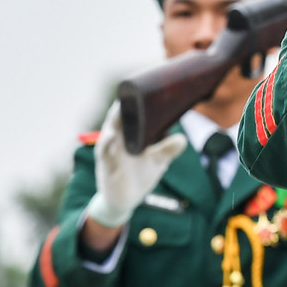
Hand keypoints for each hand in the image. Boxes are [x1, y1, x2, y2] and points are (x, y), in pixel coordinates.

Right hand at [84, 103, 186, 232]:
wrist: (125, 202)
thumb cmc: (139, 176)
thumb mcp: (157, 162)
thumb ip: (167, 149)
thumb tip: (182, 138)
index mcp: (127, 135)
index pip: (128, 113)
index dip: (132, 100)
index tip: (141, 84)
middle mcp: (116, 140)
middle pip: (116, 118)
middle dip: (122, 105)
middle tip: (130, 90)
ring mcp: (109, 153)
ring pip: (108, 133)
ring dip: (113, 121)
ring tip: (118, 109)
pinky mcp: (106, 167)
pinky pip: (104, 154)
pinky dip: (107, 146)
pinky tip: (111, 138)